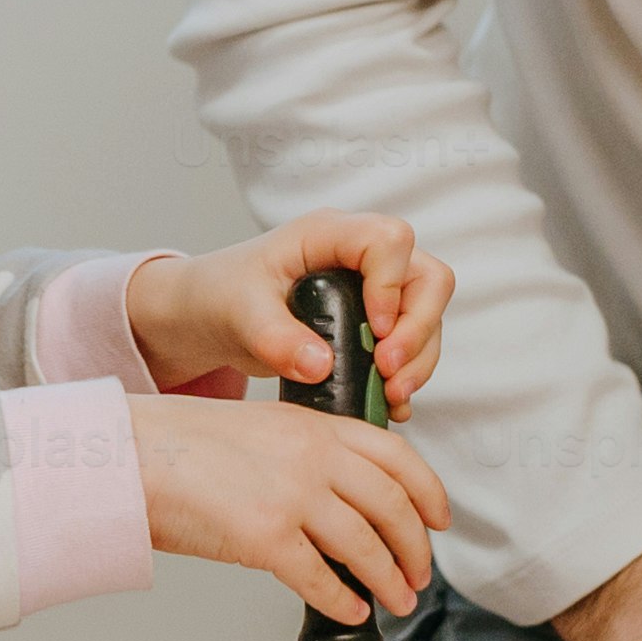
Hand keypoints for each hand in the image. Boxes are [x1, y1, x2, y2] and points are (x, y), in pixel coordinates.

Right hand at [128, 391, 446, 629]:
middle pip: (392, 507)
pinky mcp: (265, 539)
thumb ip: (306, 451)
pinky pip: (321, 580)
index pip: (397, 456)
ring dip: (389, 581)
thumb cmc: (179, 445)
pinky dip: (344, 602)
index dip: (429, 493)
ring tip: (397, 600)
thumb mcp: (259, 426)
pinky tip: (351, 612)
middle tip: (419, 573)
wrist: (129, 456)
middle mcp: (311, 457)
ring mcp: (291, 497)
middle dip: (415, 549)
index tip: (439, 518)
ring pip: (366, 547)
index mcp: (313, 425)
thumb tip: (339, 499)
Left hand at [132, 212, 451, 406]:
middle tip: (387, 373)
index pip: (389, 241)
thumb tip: (320, 365)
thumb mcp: (238, 314)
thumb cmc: (222, 295)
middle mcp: (361, 256)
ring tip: (389, 396)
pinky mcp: (377, 321)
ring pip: (428, 315)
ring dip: (419, 359)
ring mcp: (374, 289)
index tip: (372, 331)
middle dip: (418, 330)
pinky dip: (410, 375)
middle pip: (428, 278)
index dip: (391, 287)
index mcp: (328, 235)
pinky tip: (390, 404)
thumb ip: (275, 338)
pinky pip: (415, 344)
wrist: (213, 314)